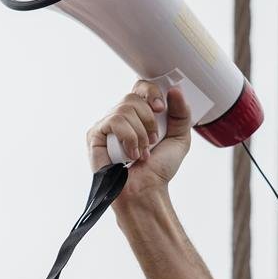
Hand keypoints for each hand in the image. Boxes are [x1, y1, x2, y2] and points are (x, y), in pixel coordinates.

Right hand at [86, 80, 191, 200]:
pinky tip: (130, 155)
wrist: (146, 191)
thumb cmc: (158, 169)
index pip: (140, 87)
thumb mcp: (179, 139)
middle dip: (149, 120)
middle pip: (133, 97)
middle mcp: (121, 116)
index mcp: (138, 114)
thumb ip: (182, 114)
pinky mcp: (95, 134)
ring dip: (140, 134)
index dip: (151, 92)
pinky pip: (114, 121)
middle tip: (153, 141)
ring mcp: (106, 125)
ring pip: (125, 109)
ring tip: (142, 152)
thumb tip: (175, 90)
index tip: (161, 109)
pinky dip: (129, 139)